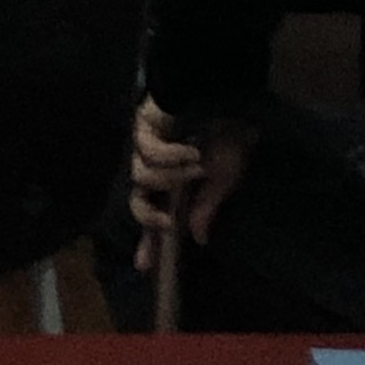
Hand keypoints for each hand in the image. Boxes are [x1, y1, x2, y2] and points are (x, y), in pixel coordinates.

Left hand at [126, 99, 252, 270]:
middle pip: (137, 201)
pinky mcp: (142, 126)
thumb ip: (205, 207)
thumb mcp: (223, 178)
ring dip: (172, 177)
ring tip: (197, 165)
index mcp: (176, 185)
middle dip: (149, 215)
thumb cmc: (228, 136)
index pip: (158, 217)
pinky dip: (170, 156)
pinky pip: (148, 152)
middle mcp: (157, 169)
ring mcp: (146, 148)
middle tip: (166, 221)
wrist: (226, 95)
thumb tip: (196, 239)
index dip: (150, 242)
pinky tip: (189, 150)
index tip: (145, 269)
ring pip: (143, 177)